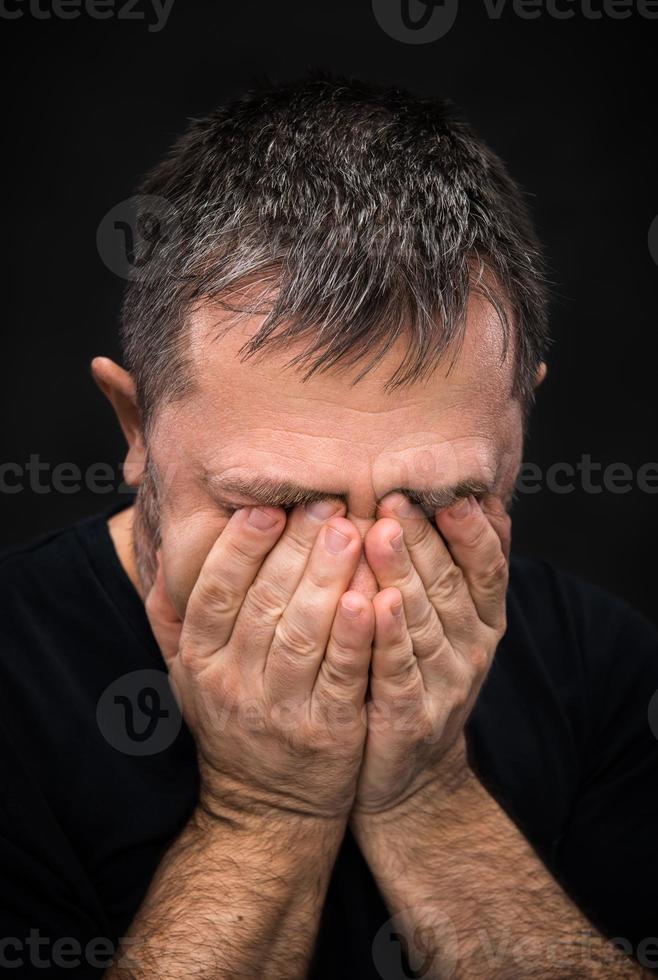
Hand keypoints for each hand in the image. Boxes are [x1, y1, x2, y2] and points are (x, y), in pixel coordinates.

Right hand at [145, 502, 373, 823]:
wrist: (267, 809)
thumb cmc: (233, 724)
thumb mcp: (188, 677)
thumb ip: (173, 618)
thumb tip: (164, 554)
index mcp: (200, 662)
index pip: (215, 594)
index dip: (241, 548)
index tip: (268, 507)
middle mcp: (234, 685)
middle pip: (264, 603)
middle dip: (295, 548)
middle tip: (327, 505)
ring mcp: (282, 710)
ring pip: (304, 632)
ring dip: (328, 578)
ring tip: (353, 532)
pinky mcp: (329, 732)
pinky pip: (342, 675)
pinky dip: (358, 635)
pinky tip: (375, 596)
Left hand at [352, 493, 509, 817]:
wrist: (407, 771)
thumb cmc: (422, 674)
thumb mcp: (456, 623)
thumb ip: (464, 566)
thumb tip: (483, 498)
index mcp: (484, 620)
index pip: (487, 567)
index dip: (470, 530)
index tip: (446, 492)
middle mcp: (471, 650)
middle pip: (448, 587)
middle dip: (422, 540)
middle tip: (395, 498)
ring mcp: (443, 687)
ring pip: (422, 623)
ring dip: (402, 576)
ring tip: (380, 535)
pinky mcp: (410, 720)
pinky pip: (397, 673)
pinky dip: (386, 638)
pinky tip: (371, 604)